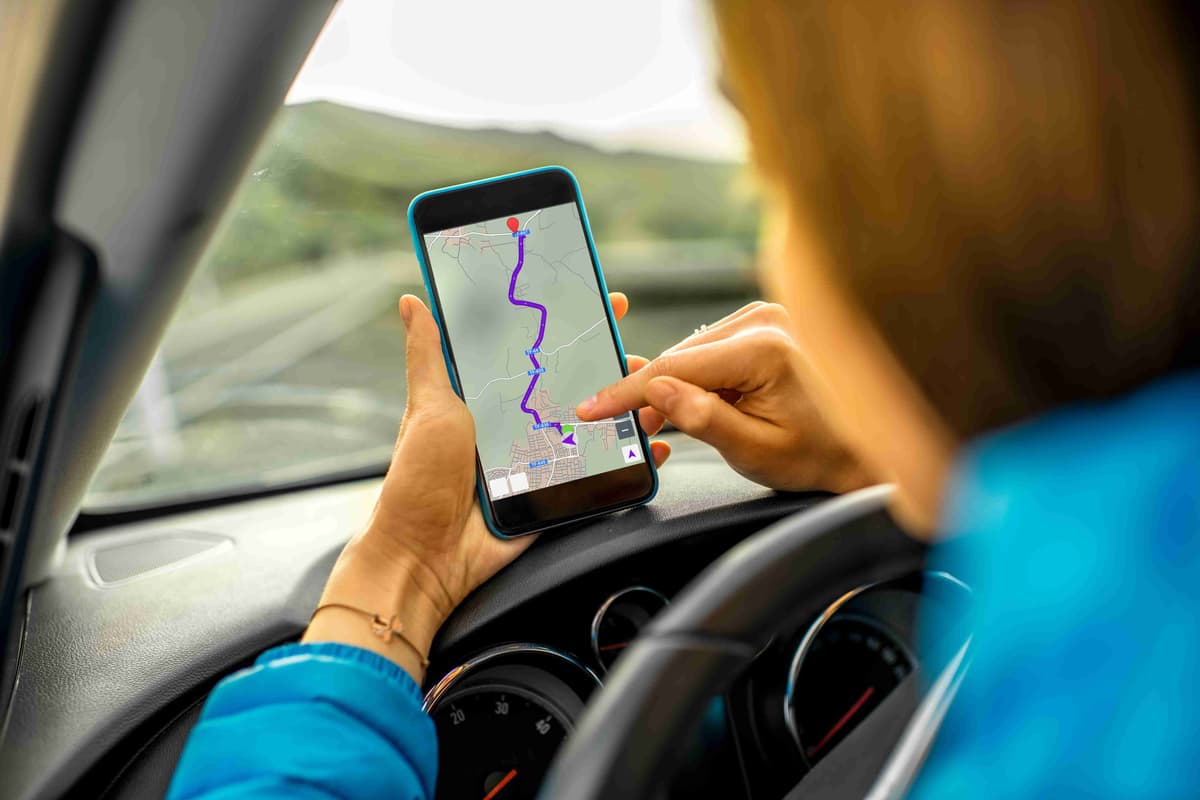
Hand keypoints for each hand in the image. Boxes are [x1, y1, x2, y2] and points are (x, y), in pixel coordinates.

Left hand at [305, 293, 667, 679]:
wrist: (427, 558)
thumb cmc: (417, 481)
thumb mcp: (428, 407)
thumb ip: (428, 355)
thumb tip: (413, 302)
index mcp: (488, 399)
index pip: (537, 351)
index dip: (569, 328)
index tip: (602, 304)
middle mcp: (517, 424)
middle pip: (575, 387)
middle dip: (611, 369)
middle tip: (638, 357)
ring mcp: (540, 459)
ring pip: (593, 427)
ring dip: (628, 411)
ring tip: (653, 398)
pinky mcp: (555, 493)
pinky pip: (599, 473)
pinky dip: (630, 461)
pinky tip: (652, 449)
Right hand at [578, 301, 874, 493]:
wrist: (868, 447)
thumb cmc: (820, 454)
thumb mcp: (755, 450)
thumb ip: (702, 419)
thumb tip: (655, 391)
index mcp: (765, 348)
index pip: (676, 366)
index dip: (626, 390)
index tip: (591, 407)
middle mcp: (766, 320)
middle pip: (680, 355)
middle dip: (648, 392)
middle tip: (625, 428)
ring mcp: (766, 317)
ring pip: (691, 352)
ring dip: (672, 386)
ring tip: (664, 424)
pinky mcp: (764, 324)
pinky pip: (710, 349)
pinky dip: (694, 377)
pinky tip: (692, 403)